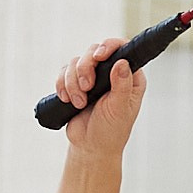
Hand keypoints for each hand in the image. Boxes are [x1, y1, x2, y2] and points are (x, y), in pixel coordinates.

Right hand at [52, 37, 144, 157]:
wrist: (91, 146)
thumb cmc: (111, 130)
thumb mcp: (120, 109)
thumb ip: (121, 86)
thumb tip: (121, 62)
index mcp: (130, 77)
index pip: (122, 49)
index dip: (109, 46)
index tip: (98, 57)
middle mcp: (112, 73)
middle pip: (94, 51)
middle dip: (86, 68)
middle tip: (87, 87)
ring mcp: (93, 77)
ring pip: (76, 61)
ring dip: (73, 82)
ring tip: (79, 103)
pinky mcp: (76, 83)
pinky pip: (64, 72)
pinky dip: (62, 85)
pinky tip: (67, 100)